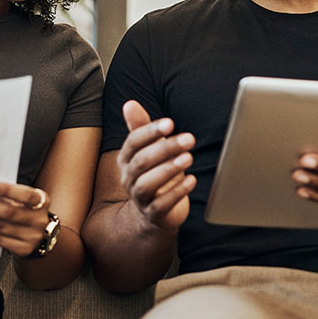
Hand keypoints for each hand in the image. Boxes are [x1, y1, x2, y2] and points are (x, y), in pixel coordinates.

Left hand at [0, 182, 52, 256]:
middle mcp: (38, 220)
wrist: (40, 235)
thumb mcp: (25, 199)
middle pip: (8, 212)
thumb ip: (10, 194)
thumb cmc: (27, 210)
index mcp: (42, 201)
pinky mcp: (22, 249)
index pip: (25, 195)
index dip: (6, 190)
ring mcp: (31, 237)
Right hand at [117, 100, 195, 232]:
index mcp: (126, 159)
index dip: (150, 132)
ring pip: (147, 184)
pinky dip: (177, 192)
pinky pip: (161, 204)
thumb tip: (130, 104)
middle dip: (165, 148)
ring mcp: (139, 198)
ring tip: (188, 158)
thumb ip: (141, 127)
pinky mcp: (153, 214)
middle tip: (189, 138)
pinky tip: (191, 180)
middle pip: (142, 161)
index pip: (133, 142)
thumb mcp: (149, 149)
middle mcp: (128, 178)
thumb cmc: (154, 173)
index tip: (170, 123)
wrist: (154, 212)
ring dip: (169, 169)